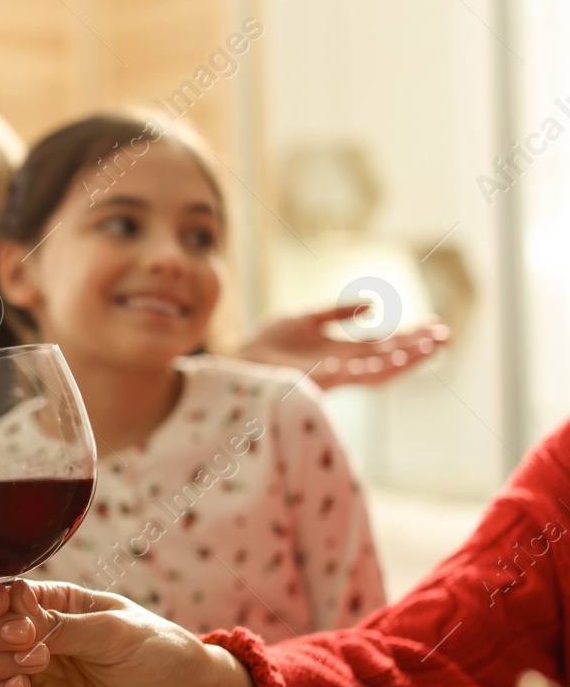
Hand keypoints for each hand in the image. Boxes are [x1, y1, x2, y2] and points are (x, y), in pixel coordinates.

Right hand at [0, 579, 256, 686]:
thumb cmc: (161, 653)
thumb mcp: (115, 630)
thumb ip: (62, 627)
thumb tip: (16, 620)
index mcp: (58, 605)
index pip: (4, 594)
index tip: (3, 608)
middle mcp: (40, 639)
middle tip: (27, 642)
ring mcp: (39, 677)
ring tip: (30, 672)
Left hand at [239, 304, 448, 389]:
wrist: (240, 359)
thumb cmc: (267, 342)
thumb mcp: (307, 318)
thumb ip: (339, 312)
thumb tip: (373, 306)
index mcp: (340, 349)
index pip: (383, 343)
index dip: (409, 335)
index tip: (434, 323)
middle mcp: (343, 364)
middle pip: (389, 356)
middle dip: (418, 347)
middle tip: (447, 335)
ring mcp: (336, 374)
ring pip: (381, 368)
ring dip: (408, 358)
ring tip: (434, 346)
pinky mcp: (325, 380)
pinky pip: (358, 375)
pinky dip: (381, 367)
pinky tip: (400, 358)